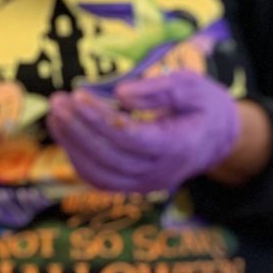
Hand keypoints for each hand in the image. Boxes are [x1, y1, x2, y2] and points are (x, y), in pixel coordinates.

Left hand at [47, 71, 239, 193]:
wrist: (216, 140)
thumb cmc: (203, 107)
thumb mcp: (191, 86)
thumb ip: (158, 90)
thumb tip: (120, 95)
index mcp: (177, 147)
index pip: (132, 139)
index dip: (101, 119)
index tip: (78, 95)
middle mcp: (161, 173)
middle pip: (112, 159)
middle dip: (80, 131)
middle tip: (58, 101)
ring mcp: (148, 184)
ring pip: (102, 176)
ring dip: (73, 147)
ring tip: (55, 115)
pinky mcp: (136, 186)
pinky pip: (101, 182)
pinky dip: (78, 160)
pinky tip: (65, 134)